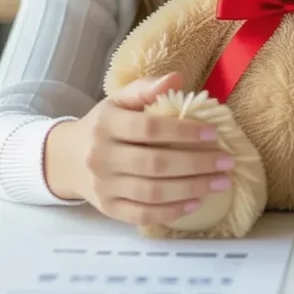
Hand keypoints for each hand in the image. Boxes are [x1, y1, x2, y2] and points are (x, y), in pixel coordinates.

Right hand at [43, 72, 236, 225]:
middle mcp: (102, 157)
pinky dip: (171, 212)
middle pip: (155, 164)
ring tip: (220, 183)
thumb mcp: (117, 100)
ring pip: (152, 193)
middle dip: (197, 164)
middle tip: (227, 162)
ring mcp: (104, 187)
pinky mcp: (108, 209)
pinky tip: (196, 203)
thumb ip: (145, 89)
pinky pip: (143, 214)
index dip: (183, 132)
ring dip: (191, 189)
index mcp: (107, 125)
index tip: (213, 134)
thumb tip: (176, 79)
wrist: (67, 159)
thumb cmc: (103, 125)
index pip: (149, 129)